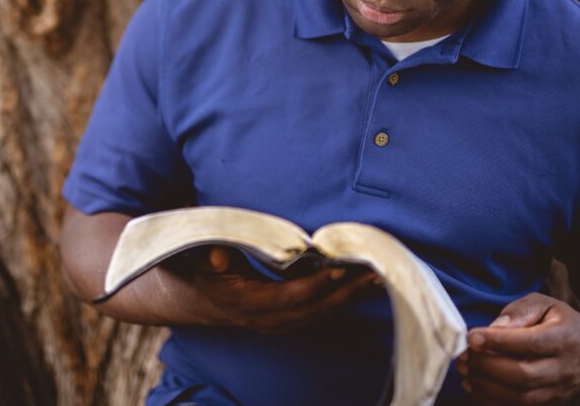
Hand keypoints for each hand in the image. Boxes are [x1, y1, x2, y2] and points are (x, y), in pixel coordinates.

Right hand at [177, 246, 380, 333]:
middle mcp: (269, 318)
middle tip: (374, 272)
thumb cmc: (207, 274)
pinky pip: (321, 312)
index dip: (315, 284)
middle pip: (315, 307)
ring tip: (377, 276)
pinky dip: (342, 299)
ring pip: (322, 312)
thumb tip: (219, 256)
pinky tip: (360, 286)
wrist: (203, 301)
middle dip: (346, 291)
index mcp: (250, 302)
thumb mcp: (203, 261)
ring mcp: (281, 323)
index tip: (338, 269)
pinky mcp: (290, 321)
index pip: (290, 296)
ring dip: (350, 295)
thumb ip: (212, 257)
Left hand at [456, 292, 579, 404]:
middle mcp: (564, 369)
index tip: (471, 336)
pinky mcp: (550, 403)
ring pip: (520, 396)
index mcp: (564, 338)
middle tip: (464, 355)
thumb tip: (494, 328)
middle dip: (487, 365)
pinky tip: (474, 385)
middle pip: (523, 375)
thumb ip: (520, 311)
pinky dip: (492, 399)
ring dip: (486, 385)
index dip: (498, 341)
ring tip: (465, 368)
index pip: (530, 343)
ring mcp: (558, 390)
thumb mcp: (545, 304)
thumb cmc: (562, 323)